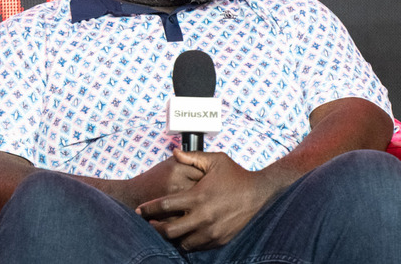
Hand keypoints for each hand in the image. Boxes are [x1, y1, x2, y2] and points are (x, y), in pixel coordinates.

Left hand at [136, 149, 274, 250]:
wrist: (261, 194)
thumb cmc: (236, 175)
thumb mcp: (216, 160)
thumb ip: (193, 156)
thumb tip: (174, 153)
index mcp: (197, 197)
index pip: (164, 206)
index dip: (148, 209)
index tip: (139, 210)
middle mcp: (202, 216)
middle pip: (168, 230)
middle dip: (154, 228)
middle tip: (149, 224)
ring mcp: (211, 231)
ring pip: (181, 242)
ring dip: (171, 238)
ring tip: (165, 230)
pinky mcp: (219, 240)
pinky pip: (196, 247)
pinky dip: (187, 242)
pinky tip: (184, 235)